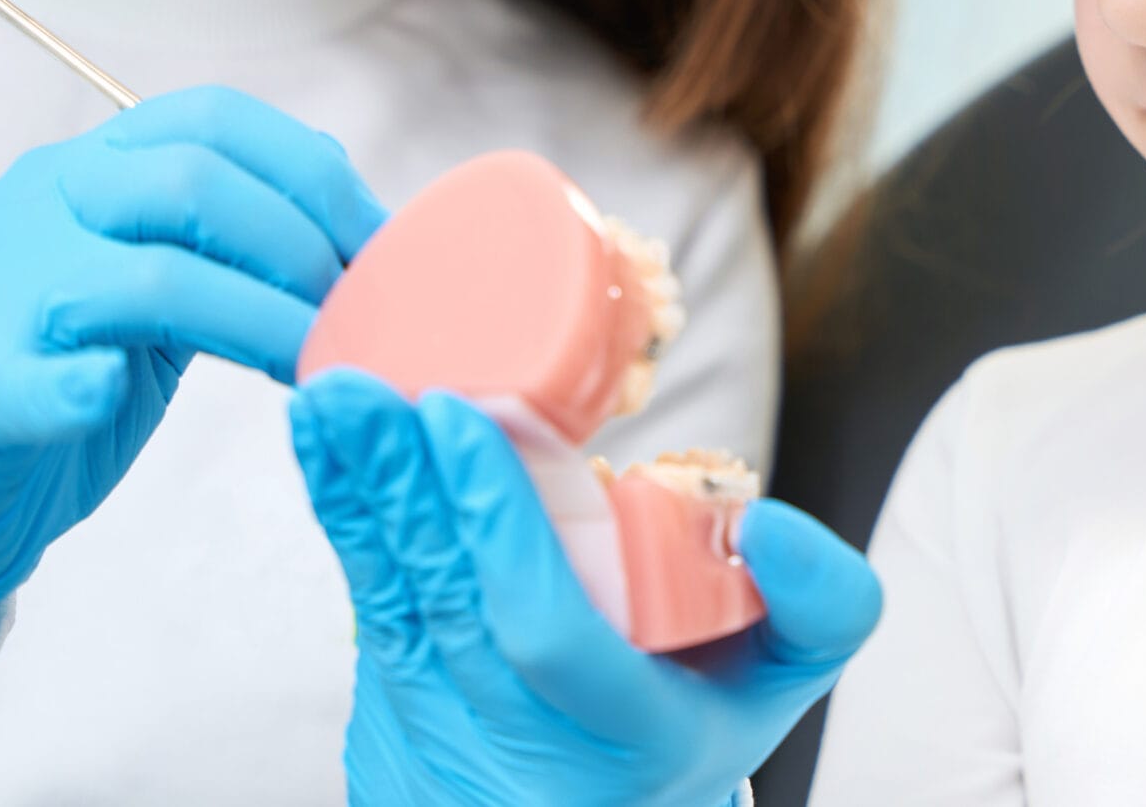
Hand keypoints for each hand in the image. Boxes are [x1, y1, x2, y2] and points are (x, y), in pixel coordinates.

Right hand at [0, 86, 386, 643]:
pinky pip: (35, 379)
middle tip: (354, 312)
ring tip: (313, 366)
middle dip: (299, 244)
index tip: (378, 242)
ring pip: (145, 279)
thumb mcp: (139, 282)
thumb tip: (346, 212)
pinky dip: (82, 388)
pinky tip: (115, 402)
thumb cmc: (52, 373)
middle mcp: (37, 211)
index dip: (311, 172)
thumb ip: (216, 239)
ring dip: (256, 320)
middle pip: (191, 183)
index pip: (211, 119)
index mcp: (83, 172)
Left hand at [288, 369, 881, 806]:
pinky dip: (345, 523)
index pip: (548, 631)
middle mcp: (524, 756)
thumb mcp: (787, 677)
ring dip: (356, 495)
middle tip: (364, 388)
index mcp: (630, 738)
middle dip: (401, 489)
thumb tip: (767, 519)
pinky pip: (368, 611)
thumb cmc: (702, 715)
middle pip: (448, 606)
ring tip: (330, 402)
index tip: (463, 417)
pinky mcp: (392, 727)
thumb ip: (821, 602)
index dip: (500, 524)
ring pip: (393, 605)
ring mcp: (444, 747)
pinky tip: (324, 450)